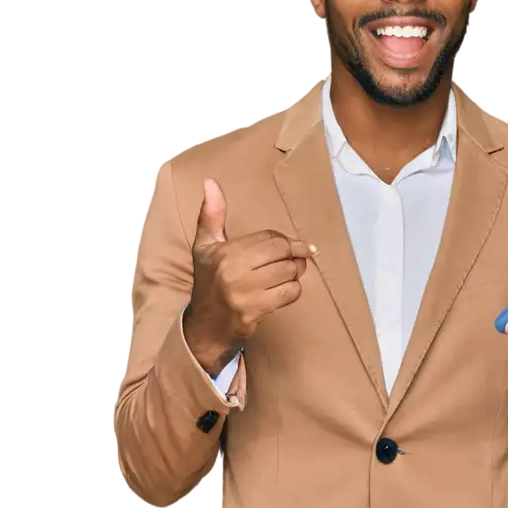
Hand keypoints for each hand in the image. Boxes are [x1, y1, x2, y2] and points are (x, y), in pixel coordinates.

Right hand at [182, 177, 312, 375]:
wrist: (205, 325)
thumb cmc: (209, 281)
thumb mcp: (205, 246)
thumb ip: (211, 215)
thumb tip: (210, 182)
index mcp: (224, 252)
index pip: (270, 238)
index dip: (286, 240)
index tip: (293, 245)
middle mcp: (232, 271)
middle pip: (282, 253)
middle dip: (297, 253)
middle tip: (302, 255)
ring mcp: (243, 293)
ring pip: (289, 272)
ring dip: (296, 272)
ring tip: (291, 272)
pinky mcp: (254, 311)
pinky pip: (289, 293)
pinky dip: (293, 290)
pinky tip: (285, 289)